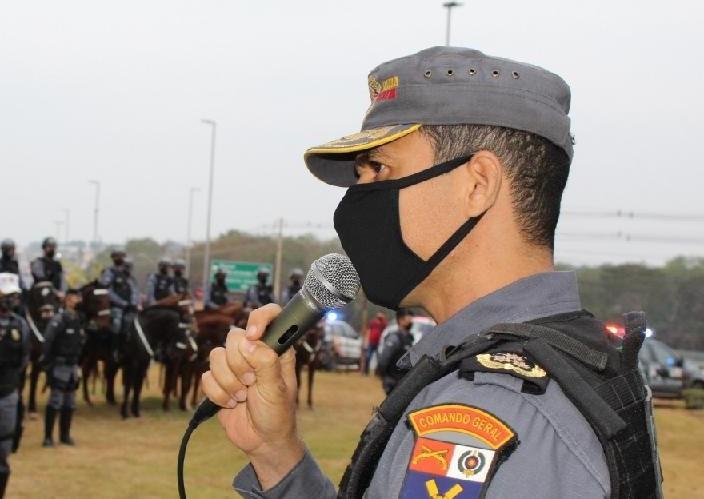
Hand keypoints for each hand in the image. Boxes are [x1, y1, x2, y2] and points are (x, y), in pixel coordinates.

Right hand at [201, 303, 303, 488]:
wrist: (262, 440)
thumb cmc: (277, 413)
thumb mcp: (277, 389)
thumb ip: (266, 363)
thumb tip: (249, 342)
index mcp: (275, 348)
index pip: (269, 316)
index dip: (258, 319)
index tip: (253, 335)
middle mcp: (254, 352)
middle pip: (234, 337)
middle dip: (239, 365)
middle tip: (251, 382)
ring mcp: (235, 366)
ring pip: (216, 356)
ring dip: (228, 382)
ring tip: (242, 396)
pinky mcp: (218, 381)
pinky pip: (206, 377)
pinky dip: (217, 393)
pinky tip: (231, 403)